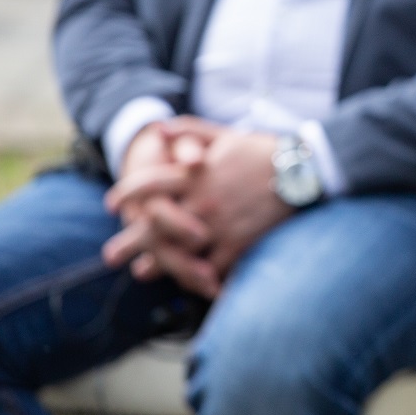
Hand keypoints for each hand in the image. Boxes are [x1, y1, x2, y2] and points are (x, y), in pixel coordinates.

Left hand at [105, 121, 291, 293]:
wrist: (304, 169)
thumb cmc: (264, 150)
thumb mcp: (225, 134)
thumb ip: (189, 130)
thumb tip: (157, 131)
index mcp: (195, 173)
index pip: (148, 184)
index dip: (126, 194)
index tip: (112, 204)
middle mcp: (202, 200)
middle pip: (154, 226)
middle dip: (129, 242)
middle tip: (111, 255)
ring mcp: (219, 224)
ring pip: (178, 252)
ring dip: (157, 266)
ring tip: (142, 273)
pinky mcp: (239, 242)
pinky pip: (212, 267)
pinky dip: (199, 278)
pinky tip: (189, 284)